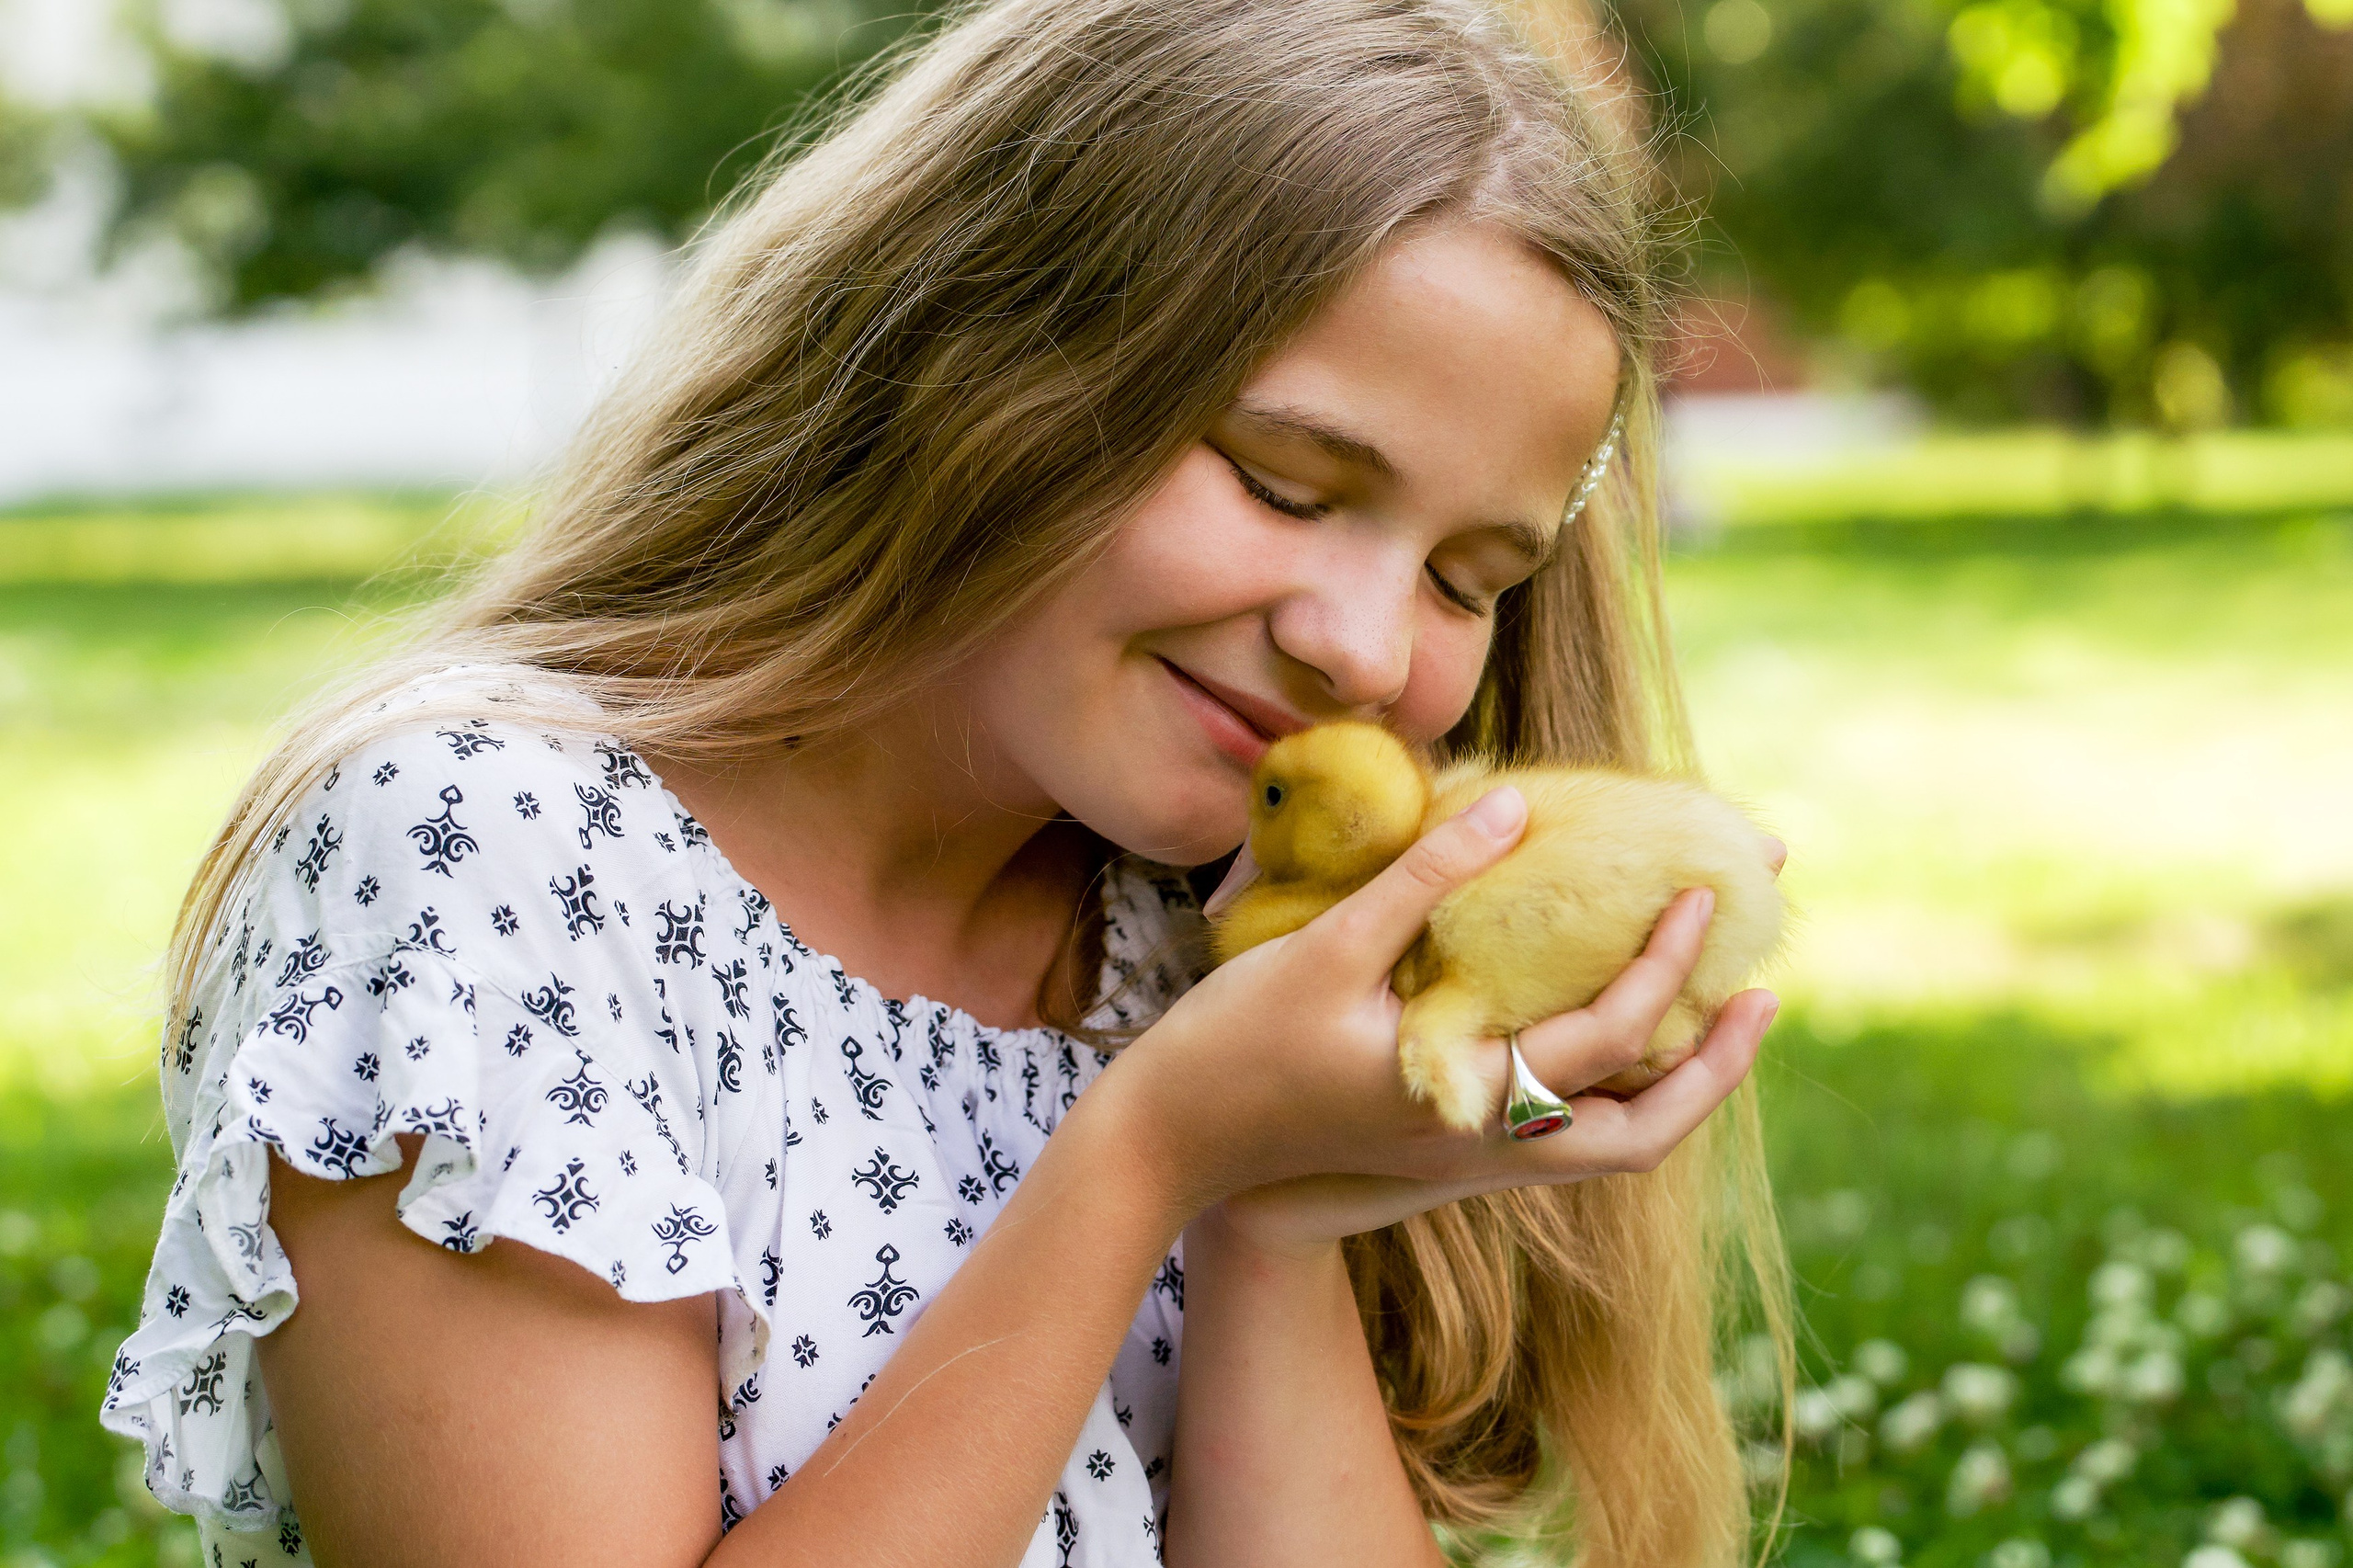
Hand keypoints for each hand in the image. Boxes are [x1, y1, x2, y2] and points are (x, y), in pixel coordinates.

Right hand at [1095, 789, 1779, 1241]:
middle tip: (1762, 991)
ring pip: (1608, 1154)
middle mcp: (1483, 1145)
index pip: (1604, 1035)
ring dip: (1674, 1093)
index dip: (1665, 960)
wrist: (1170, 1147)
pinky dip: (1611, 1097)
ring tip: (1710, 1022)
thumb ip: (1425, 875)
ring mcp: (1466, 1162)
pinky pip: (1562, 1141)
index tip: (1703, 890)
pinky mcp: (1444, 1157)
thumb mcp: (1327, 947)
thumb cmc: (1234, 1043)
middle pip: (1642, 1136)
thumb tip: (1516, 803)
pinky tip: (1612, 1036)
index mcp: (1466, 1096)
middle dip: (1713, 1067)